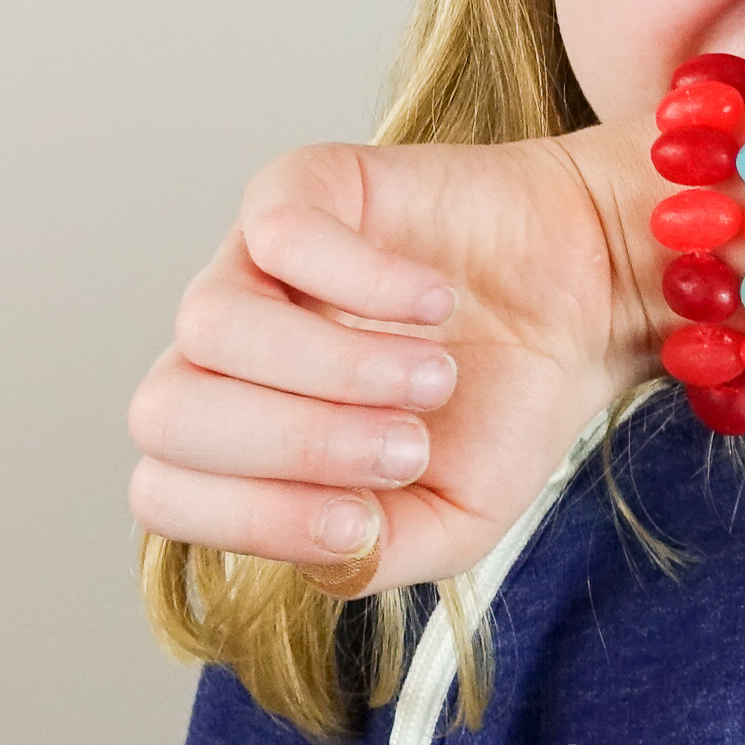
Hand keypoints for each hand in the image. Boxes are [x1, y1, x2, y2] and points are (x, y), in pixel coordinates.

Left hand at [128, 130, 661, 596]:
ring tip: (434, 378)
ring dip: (334, 368)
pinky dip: (364, 281)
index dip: (251, 521)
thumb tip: (332, 543)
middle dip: (291, 447)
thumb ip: (377, 557)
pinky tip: (434, 301)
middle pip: (164, 413)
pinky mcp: (302, 187)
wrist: (580, 302)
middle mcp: (226, 357)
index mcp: (237, 445)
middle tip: (407, 447)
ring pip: (208, 324)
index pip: (165, 493)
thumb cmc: (503, 409)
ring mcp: (254, 267)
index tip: (363, 521)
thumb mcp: (452, 521)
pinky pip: (276, 234)